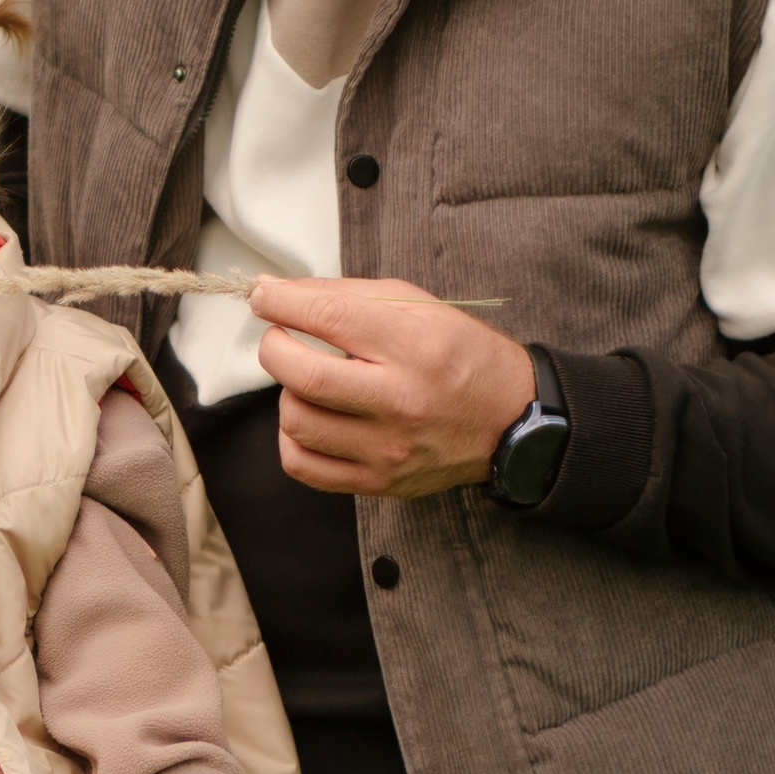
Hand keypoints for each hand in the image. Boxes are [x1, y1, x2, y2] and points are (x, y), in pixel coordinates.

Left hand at [249, 275, 534, 502]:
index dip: (280, 303)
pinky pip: (303, 465)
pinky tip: (312, 418)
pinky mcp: (379, 482)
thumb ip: (343, 296)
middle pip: (302, 373)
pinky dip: (293, 438)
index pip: (327, 317)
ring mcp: (388, 447)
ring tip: (311, 382)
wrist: (510, 420)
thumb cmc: (459, 355)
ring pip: (297, 420)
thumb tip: (272, 291)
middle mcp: (400, 399)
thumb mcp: (417, 306)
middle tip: (282, 339)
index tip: (264, 298)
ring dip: (289, 393)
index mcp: (414, 345)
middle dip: (275, 347)